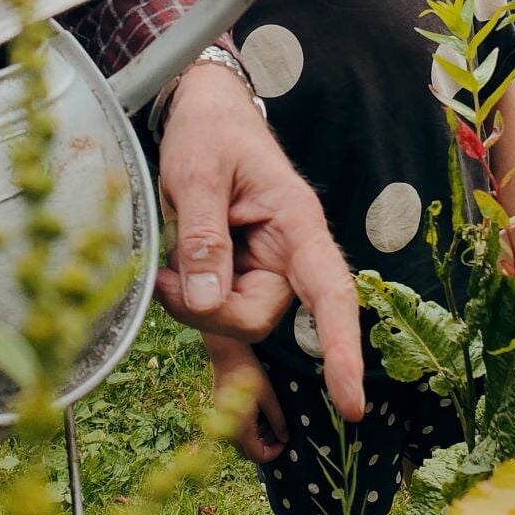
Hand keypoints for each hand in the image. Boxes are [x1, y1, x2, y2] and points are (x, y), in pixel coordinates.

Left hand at [154, 64, 365, 420]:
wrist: (205, 111)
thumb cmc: (209, 131)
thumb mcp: (195, 173)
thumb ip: (201, 236)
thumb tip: (203, 299)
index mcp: (296, 222)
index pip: (331, 294)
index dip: (342, 349)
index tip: (350, 402)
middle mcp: (289, 252)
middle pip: (258, 316)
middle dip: (208, 309)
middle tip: (163, 275)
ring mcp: (265, 267)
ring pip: (234, 319)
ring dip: (193, 303)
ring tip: (166, 260)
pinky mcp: (241, 274)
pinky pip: (222, 310)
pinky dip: (195, 304)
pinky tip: (179, 285)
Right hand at [205, 336, 287, 463]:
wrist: (227, 353)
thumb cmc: (250, 373)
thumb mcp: (269, 397)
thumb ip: (277, 420)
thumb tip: (285, 437)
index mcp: (240, 428)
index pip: (257, 456)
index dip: (274, 453)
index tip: (285, 442)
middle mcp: (227, 428)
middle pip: (248, 451)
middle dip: (267, 446)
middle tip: (281, 432)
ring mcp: (221, 420)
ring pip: (242, 441)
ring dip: (258, 437)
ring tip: (273, 422)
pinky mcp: (220, 411)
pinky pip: (236, 429)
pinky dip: (249, 428)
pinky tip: (260, 414)